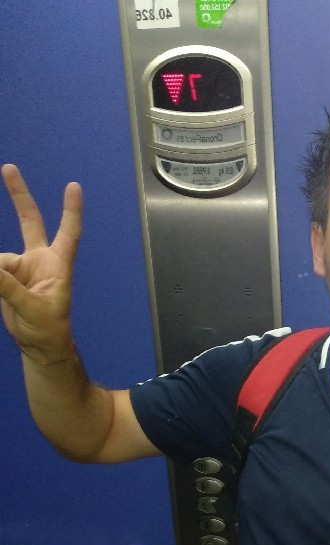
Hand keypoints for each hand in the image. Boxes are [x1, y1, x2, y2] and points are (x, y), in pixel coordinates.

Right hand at [0, 164, 81, 362]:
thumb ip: (9, 287)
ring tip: (8, 292)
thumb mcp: (32, 308)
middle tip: (9, 168)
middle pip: (30, 221)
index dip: (71, 211)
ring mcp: (21, 267)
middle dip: (19, 195)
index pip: (68, 233)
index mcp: (58, 265)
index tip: (74, 186)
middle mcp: (40, 260)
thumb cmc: (49, 328)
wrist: (38, 344)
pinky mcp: (5, 277)